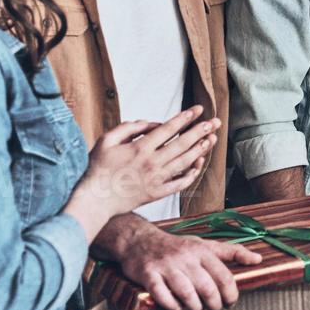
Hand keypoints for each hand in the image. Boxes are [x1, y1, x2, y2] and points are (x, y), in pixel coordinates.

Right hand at [67, 106, 218, 231]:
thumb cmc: (98, 168)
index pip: (169, 129)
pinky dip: (192, 173)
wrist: (94, 200)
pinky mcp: (157, 193)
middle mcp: (151, 163)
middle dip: (200, 131)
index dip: (185, 118)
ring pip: (184, 162)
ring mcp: (156, 179)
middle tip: (215, 122)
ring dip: (200, 149)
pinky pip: (180, 182)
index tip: (198, 109)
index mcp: (140, 148)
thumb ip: (129, 127)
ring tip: (212, 139)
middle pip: (182, 144)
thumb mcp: (107, 140)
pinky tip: (199, 164)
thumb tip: (152, 123)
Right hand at [111, 218, 262, 309]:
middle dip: (215, 304)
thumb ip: (231, 252)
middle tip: (215, 309)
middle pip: (207, 287)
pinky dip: (171, 305)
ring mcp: (166, 266)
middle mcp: (185, 258)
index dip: (231, 294)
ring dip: (195, 306)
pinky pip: (162, 294)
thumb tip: (258, 259)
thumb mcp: (204, 244)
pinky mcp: (148, 274)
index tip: (231, 302)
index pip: (224, 276)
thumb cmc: (176, 246)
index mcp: (202, 251)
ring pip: (186, 292)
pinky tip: (177, 308)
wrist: (139, 239)